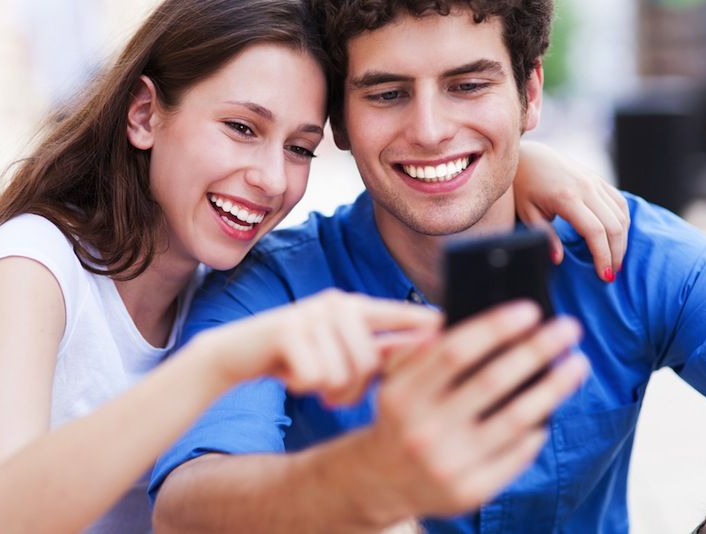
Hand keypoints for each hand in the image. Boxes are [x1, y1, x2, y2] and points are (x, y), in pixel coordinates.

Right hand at [197, 289, 441, 404]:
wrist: (236, 352)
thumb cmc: (296, 354)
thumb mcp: (338, 349)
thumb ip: (379, 351)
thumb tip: (431, 356)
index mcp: (355, 308)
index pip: (402, 315)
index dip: (431, 325)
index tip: (468, 332)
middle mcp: (337, 304)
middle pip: (371, 361)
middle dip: (353, 388)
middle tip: (332, 388)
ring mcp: (311, 314)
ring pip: (344, 373)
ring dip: (328, 390)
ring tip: (313, 381)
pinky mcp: (286, 329)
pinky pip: (316, 375)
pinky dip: (303, 385)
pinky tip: (291, 377)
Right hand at [362, 301, 587, 518]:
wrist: (382, 481)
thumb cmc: (399, 419)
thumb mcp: (394, 381)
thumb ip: (422, 351)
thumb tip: (472, 320)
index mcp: (403, 394)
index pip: (455, 351)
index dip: (495, 327)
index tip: (530, 310)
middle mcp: (424, 428)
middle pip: (491, 381)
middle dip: (536, 349)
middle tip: (568, 328)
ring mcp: (448, 463)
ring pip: (515, 418)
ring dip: (553, 388)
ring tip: (578, 364)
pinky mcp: (470, 491)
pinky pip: (516, 455)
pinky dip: (538, 430)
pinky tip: (551, 409)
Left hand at [514, 141, 629, 281]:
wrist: (530, 156)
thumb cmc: (525, 187)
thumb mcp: (528, 213)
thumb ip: (545, 236)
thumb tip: (558, 259)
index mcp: (567, 197)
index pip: (595, 231)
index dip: (602, 256)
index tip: (603, 276)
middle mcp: (586, 188)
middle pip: (614, 226)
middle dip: (615, 253)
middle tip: (610, 274)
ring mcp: (595, 182)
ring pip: (621, 215)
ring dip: (622, 240)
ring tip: (613, 260)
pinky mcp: (599, 180)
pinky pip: (620, 203)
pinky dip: (623, 223)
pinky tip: (617, 239)